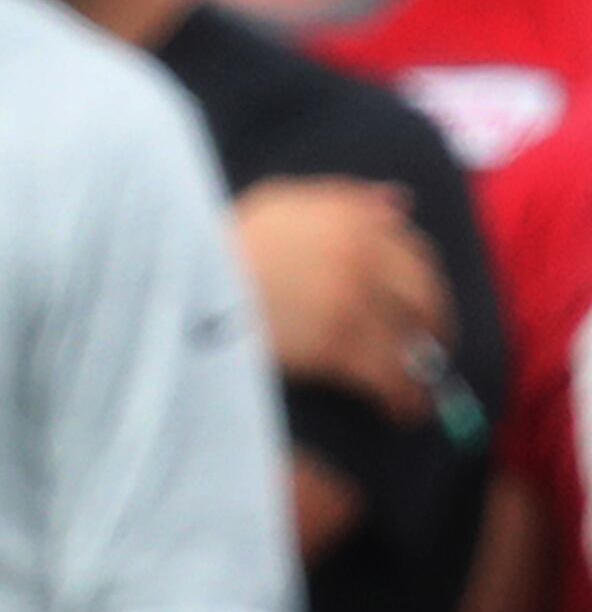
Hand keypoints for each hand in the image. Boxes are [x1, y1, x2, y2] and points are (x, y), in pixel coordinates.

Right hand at [232, 176, 451, 421]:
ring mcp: (351, 295)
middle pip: (421, 291)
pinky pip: (386, 371)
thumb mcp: (277, 202)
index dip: (421, 282)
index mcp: (350, 214)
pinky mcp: (336, 341)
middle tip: (430, 356)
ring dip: (421, 371)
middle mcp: (361, 249)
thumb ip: (340, 199)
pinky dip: (402, 395)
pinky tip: (402, 412)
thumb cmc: (215, 252)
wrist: (178, 292)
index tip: (421, 309)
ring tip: (417, 399)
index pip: (410, 246)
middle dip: (433, 326)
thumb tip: (402, 204)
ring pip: (409, 336)